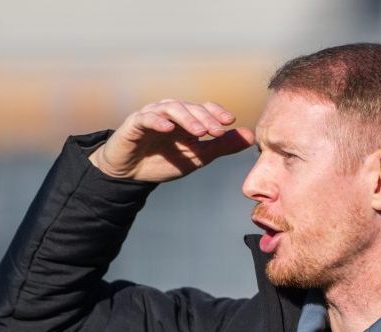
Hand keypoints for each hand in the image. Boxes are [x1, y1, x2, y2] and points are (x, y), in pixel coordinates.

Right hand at [89, 99, 254, 181]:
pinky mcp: (135, 123)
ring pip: (171, 108)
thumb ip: (222, 146)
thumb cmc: (163, 162)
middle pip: (190, 107)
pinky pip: (147, 118)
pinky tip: (169, 128)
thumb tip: (250, 136)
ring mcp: (152, 115)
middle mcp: (170, 112)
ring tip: (199, 131)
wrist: (131, 174)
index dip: (216, 112)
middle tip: (217, 130)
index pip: (204, 108)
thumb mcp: (197, 157)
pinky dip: (158, 121)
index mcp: (186, 118)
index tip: (230, 122)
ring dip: (187, 118)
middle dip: (205, 117)